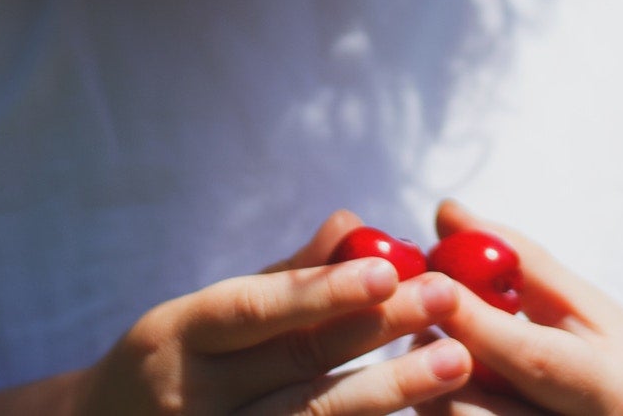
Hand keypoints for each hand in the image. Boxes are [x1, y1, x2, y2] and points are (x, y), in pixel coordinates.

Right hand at [72, 209, 473, 415]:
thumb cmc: (168, 367)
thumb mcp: (202, 315)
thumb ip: (281, 277)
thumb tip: (352, 224)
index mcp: (174, 337)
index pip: (253, 310)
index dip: (321, 291)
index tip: (388, 270)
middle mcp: (188, 399)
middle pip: (295, 365)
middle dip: (377, 331)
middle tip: (445, 300)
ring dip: (388, 391)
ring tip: (454, 360)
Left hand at [419, 202, 622, 415]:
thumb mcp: (589, 305)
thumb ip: (521, 261)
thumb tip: (447, 213)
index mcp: (609, 392)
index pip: (531, 359)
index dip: (473, 319)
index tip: (430, 278)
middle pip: (480, 410)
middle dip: (435, 356)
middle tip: (415, 312)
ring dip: (428, 383)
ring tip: (428, 340)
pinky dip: (442, 401)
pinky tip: (442, 373)